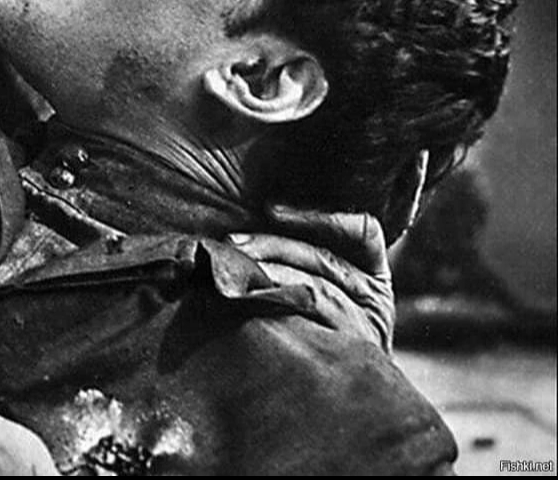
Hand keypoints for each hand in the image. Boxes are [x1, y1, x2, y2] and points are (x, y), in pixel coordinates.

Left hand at [229, 207, 393, 351]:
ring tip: (234, 270)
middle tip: (231, 243)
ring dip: (270, 275)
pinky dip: (276, 308)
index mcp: (373, 275)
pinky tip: (247, 301)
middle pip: (324, 259)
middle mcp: (374, 300)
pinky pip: (309, 325)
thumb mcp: (324, 287)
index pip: (362, 231)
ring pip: (314, 289)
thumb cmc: (311, 330)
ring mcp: (365, 330)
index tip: (270, 209)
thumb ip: (304, 257)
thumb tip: (248, 227)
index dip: (319, 216)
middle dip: (273, 246)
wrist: (327, 398)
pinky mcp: (349, 357)